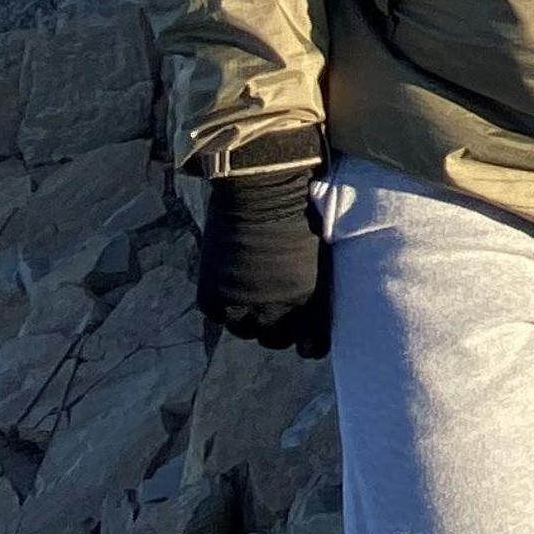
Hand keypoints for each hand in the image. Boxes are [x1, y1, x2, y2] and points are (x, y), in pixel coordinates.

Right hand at [195, 143, 331, 356]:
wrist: (260, 189)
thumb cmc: (300, 210)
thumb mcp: (321, 252)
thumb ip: (316, 285)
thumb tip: (314, 304)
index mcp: (310, 301)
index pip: (312, 344)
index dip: (310, 344)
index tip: (308, 342)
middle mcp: (276, 312)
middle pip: (275, 339)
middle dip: (276, 327)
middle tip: (273, 310)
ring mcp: (242, 306)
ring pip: (244, 330)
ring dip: (247, 318)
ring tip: (248, 298)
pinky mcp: (213, 297)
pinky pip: (217, 315)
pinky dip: (222, 304)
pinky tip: (227, 287)